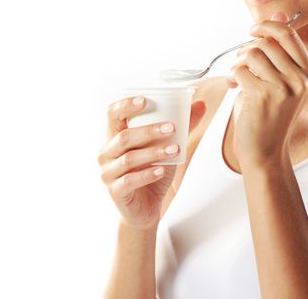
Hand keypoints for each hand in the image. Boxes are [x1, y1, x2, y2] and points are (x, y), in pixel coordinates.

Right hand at [98, 96, 205, 229]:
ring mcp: (108, 172)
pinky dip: (147, 174)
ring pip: (129, 158)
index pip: (112, 114)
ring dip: (154, 152)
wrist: (146, 208)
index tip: (145, 100)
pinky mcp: (115, 191)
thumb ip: (180, 127)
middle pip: (123, 137)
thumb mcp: (165, 147)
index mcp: (115, 137)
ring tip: (175, 149)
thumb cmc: (151, 171)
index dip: (125, 105)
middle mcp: (107, 153)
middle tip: (172, 127)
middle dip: (149, 130)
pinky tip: (161, 171)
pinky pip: (129, 180)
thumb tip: (200, 104)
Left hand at [226, 12, 307, 168]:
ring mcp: (285, 87)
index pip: (289, 34)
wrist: (263, 150)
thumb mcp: (278, 82)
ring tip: (235, 77)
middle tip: (239, 64)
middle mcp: (301, 79)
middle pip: (266, 42)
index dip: (267, 26)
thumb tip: (278, 13)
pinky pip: (241, 69)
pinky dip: (232, 75)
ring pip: (252, 53)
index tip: (251, 30)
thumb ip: (278, 51)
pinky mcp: (264, 96)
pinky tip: (233, 86)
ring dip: (237, 63)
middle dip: (246, 50)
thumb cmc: (267, 116)